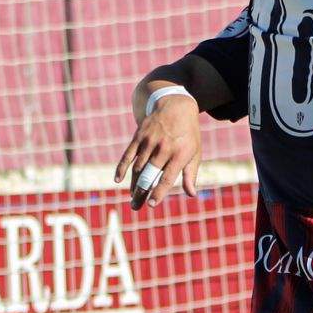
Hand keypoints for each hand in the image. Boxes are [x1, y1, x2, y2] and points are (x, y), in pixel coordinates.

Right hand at [114, 92, 200, 208]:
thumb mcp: (195, 152)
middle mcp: (163, 148)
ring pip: (137, 167)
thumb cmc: (188, 134)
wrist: (175, 105)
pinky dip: (121, 167)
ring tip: (132, 197)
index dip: (158, 192)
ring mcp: (149, 141)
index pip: (166, 177)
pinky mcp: (138, 136)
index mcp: (179, 154)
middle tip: (135, 207)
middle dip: (141, 192)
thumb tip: (191, 194)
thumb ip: (190, 174)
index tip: (151, 205)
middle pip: (148, 175)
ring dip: (132, 184)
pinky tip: (118, 180)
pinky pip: (127, 154)